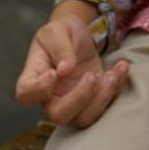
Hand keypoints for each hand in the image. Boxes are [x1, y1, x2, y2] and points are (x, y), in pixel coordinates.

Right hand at [13, 14, 129, 127]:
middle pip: (58, 115)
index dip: (39, 89)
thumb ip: (60, 48)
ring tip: (112, 73)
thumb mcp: (57, 31)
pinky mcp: (94, 99)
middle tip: (90, 75)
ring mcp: (73, 101)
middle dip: (80, 98)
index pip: (26, 94)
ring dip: (103, 98)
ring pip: (84, 118)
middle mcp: (51, 96)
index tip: (54, 72)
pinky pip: (106, 107)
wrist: (79, 36)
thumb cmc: (61, 33)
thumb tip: (65, 70)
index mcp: (34, 77)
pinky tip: (122, 67)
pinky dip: (118, 89)